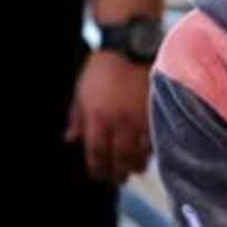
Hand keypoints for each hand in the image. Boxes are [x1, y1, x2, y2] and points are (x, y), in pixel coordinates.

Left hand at [65, 51, 151, 183]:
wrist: (131, 47)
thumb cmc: (104, 68)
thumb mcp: (82, 91)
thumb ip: (77, 118)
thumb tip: (70, 139)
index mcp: (97, 117)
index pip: (96, 152)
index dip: (97, 168)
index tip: (99, 175)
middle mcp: (118, 121)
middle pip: (118, 158)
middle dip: (117, 173)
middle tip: (117, 180)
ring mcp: (139, 118)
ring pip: (138, 152)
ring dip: (135, 165)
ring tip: (134, 170)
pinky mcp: (155, 112)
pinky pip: (154, 139)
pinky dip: (151, 150)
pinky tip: (148, 154)